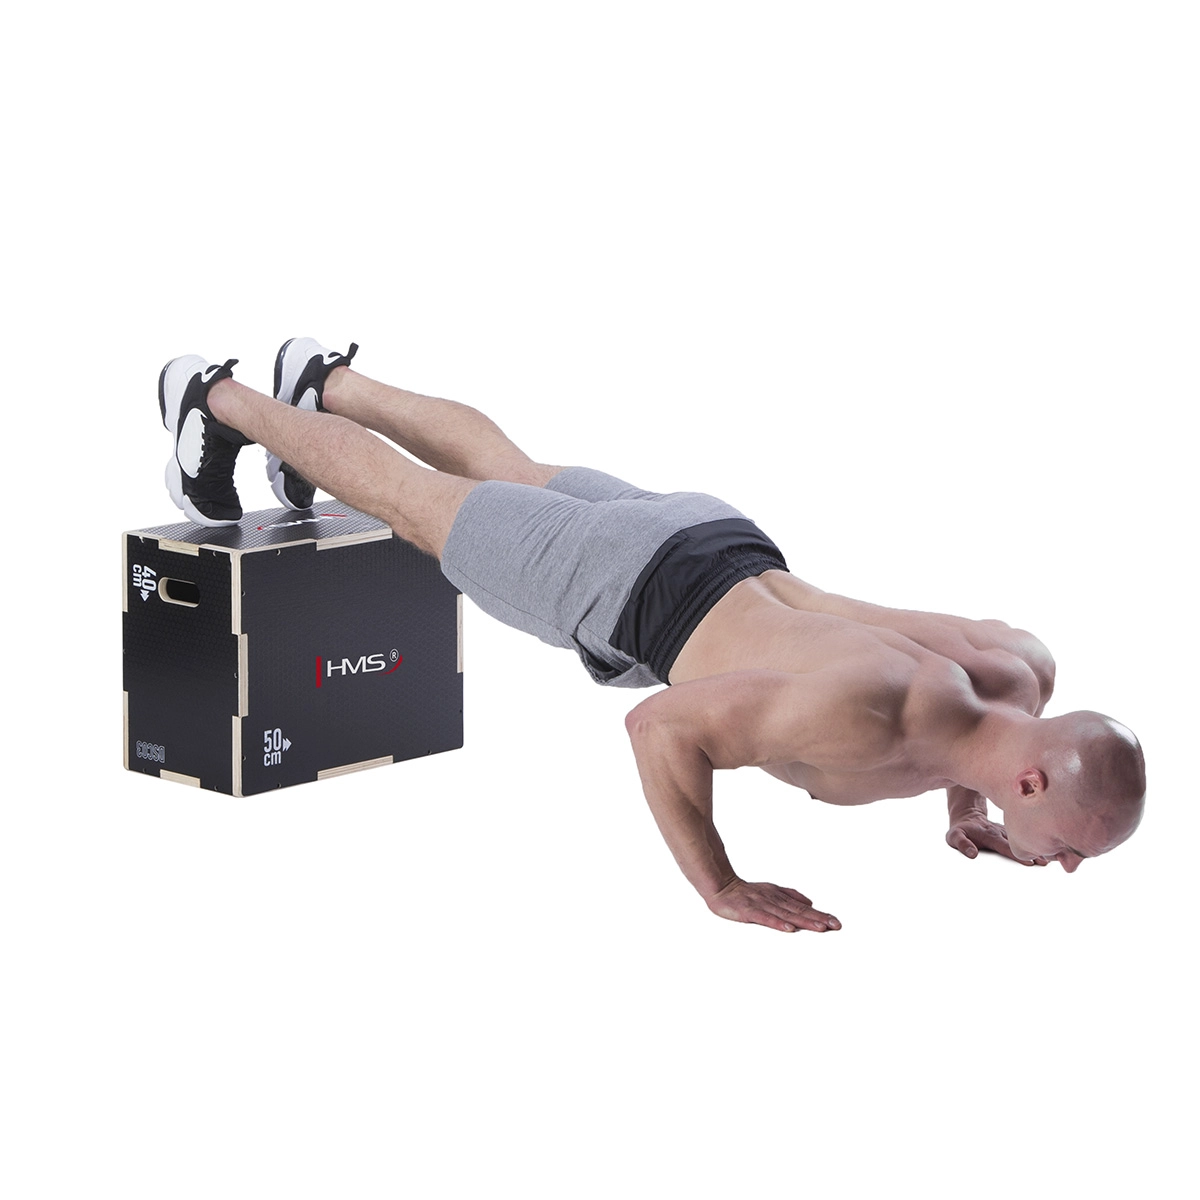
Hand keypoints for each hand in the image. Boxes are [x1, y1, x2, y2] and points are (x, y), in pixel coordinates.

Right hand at [706, 878, 841, 932]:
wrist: (721, 886)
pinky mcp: (749, 911)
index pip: (803, 908)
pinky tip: (790, 929)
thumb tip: (810, 902)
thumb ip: (790, 895)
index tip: (836, 922)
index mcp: (780, 897)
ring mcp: (762, 905)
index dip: (820, 915)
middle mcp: (774, 900)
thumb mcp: (771, 891)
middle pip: (799, 912)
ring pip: (787, 915)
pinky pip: (765, 918)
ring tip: (820, 928)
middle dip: (818, 919)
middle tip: (836, 925)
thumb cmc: (745, 892)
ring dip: (804, 922)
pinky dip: (778, 923)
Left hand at [946, 816, 1047, 865]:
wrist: (967, 815)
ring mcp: (1008, 832)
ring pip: (1024, 840)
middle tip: (1047, 863)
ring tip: (1051, 861)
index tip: (1031, 862)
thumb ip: (962, 844)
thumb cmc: (960, 830)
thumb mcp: (954, 837)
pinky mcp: (1011, 832)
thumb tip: (972, 854)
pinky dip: (1035, 844)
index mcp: (991, 836)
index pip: (1006, 847)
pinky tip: (1048, 855)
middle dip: (1033, 853)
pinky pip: (1024, 837)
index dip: (1017, 854)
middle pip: (1019, 844)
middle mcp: (1002, 834)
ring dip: (1037, 850)